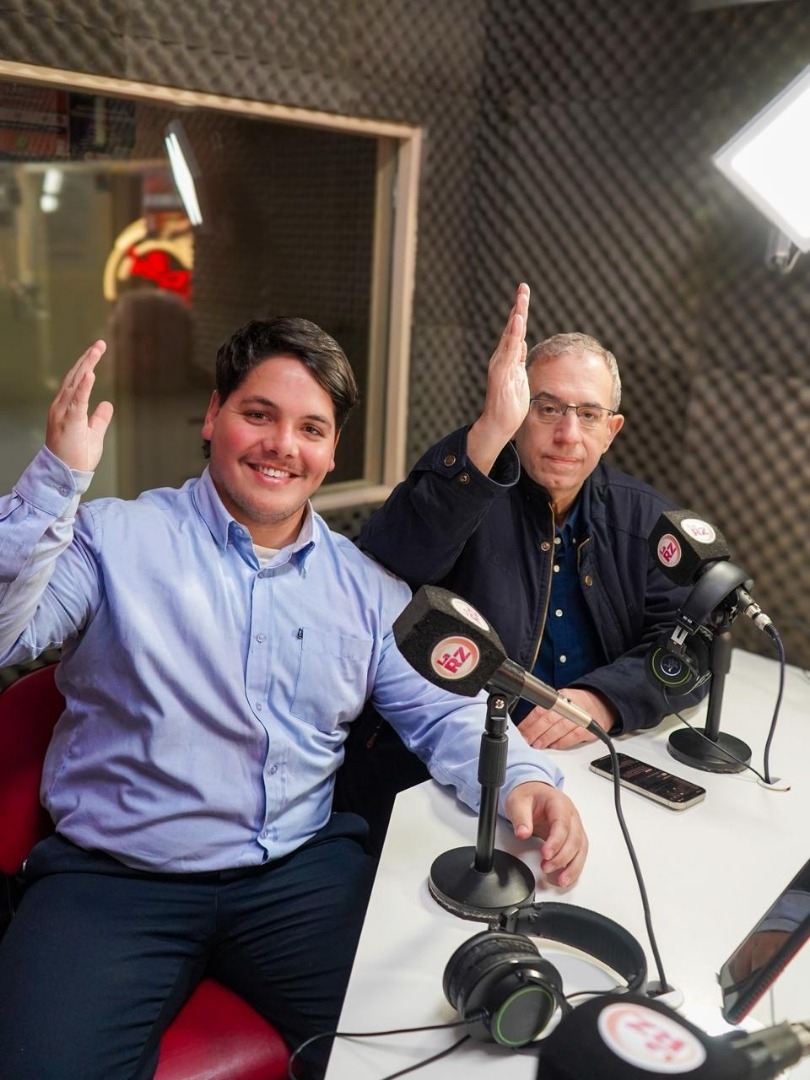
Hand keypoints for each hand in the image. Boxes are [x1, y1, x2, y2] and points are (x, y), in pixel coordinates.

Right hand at [46, 340, 113, 471]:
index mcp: (67, 408)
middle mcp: (62, 407)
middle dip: (88, 359)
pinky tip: (90, 373)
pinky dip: (84, 386)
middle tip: (100, 344)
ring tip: (96, 350)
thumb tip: (107, 404)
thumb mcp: (93, 434)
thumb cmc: (77, 456)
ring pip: (75, 384)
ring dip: (86, 366)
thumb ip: (99, 418)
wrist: (66, 475)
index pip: (77, 382)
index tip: (97, 351)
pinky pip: (77, 401)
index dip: (86, 365)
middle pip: (75, 377)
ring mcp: (64, 413)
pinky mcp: (69, 421)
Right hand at [466, 282, 529, 475]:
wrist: (498, 425)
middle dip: (518, 307)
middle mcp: (503, 358)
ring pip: (510, 335)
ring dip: (516, 316)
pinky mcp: (501, 372)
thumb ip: (519, 360)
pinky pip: (509, 350)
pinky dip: (513, 334)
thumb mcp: (520, 378)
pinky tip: (517, 320)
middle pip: (513, 328)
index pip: (517, 332)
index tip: (524, 294)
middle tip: (523, 287)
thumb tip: (523, 344)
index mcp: (509, 359)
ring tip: (521, 298)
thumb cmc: (509, 406)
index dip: (520, 313)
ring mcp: (501, 365)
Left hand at [505, 781, 587, 886]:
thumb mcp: (518, 802)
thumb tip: (522, 833)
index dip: (556, 841)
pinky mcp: (573, 837)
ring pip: (581, 849)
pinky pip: (579, 853)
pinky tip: (566, 877)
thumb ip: (520, 817)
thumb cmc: (529, 796)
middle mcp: (571, 816)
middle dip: (562, 857)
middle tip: (546, 867)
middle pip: (575, 839)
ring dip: (572, 866)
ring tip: (560, 880)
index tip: (545, 854)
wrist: (535, 793)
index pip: (562, 824)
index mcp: (559, 804)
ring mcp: (575, 827)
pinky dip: (574, 867)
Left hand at [518, 689, 615, 750]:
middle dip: (535, 731)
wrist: (602, 705)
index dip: (529, 721)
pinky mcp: (589, 729)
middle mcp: (570, 706)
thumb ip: (546, 711)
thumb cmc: (577, 705)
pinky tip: (554, 745)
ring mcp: (580, 717)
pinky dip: (563, 742)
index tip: (520, 730)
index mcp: (561, 697)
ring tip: (537, 744)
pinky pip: (574, 736)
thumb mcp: (561, 701)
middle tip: (526, 740)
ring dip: (546, 738)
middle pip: (550, 718)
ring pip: (560, 728)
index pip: (541, 709)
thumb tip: (526, 725)